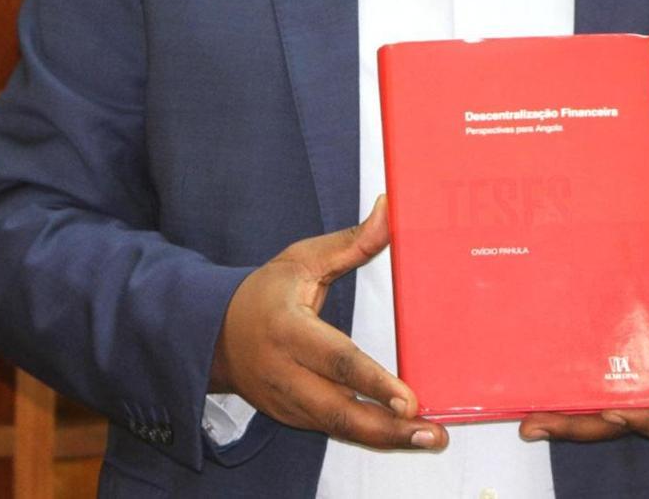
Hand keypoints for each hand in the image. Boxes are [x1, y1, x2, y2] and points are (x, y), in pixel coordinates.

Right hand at [212, 196, 447, 450]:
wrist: (214, 337)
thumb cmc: (265, 294)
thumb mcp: (302, 260)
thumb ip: (352, 241)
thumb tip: (390, 208)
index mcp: (288, 330)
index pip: (336, 360)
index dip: (372, 382)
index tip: (409, 397)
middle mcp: (286, 374)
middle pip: (340, 412)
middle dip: (389, 428)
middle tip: (434, 434)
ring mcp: (288, 403)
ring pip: (340, 429)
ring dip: (387, 438)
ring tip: (431, 439)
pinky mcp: (294, 419)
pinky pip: (335, 431)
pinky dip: (371, 436)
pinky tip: (405, 436)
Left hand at [518, 252, 648, 443]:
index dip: (648, 423)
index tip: (616, 409)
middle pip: (622, 423)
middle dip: (582, 427)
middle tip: (540, 424)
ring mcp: (631, 382)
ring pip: (599, 413)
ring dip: (564, 418)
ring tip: (528, 420)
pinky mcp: (610, 367)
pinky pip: (588, 389)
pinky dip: (564, 395)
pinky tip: (534, 394)